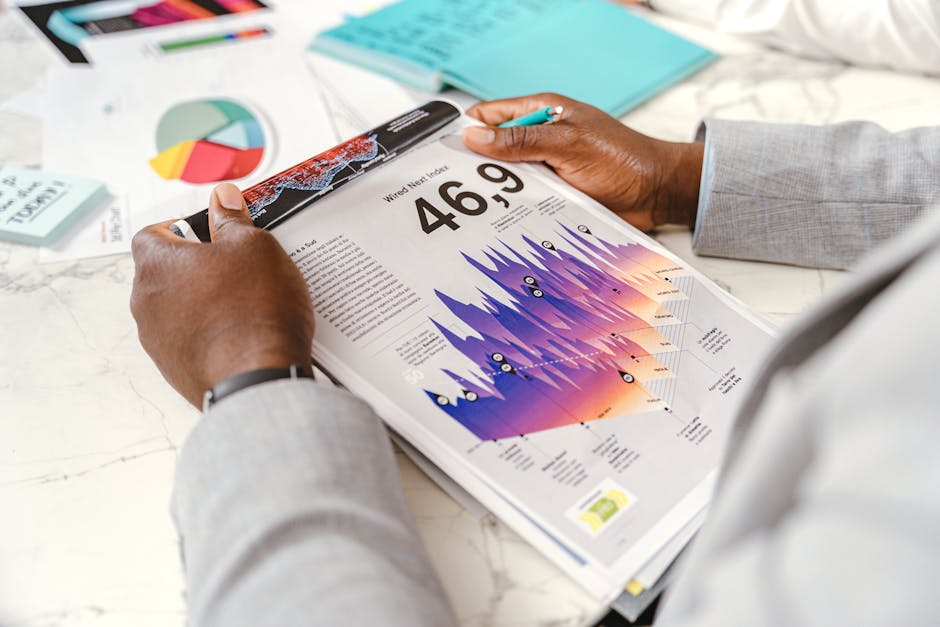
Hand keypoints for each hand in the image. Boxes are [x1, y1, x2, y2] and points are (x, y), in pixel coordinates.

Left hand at [130, 183, 314, 407]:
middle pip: (164, 272)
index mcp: (156, 264)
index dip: (179, 229)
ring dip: (202, 302)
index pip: (151, 234)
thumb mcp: (255, 247)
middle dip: (196, 267)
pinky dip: (209, 333)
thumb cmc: (255, 310)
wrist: (258, 378)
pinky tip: (241, 334)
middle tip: (236, 268)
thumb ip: (233, 220)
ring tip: (243, 304)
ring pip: (176, 308)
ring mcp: (156, 340)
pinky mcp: (174, 369)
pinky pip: (188, 340)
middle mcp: (146, 302)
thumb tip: (222, 197)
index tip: (209, 232)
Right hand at [462, 93, 702, 231]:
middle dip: (476, 168)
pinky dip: (513, 211)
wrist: (658, 194)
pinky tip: (498, 223)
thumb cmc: (623, 159)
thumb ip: (521, 140)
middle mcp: (540, 139)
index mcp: (542, 112)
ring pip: (507, 180)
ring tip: (470, 211)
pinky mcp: (554, 196)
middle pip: (493, 151)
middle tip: (451, 190)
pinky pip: (524, 202)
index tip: (442, 153)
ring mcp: (546, 168)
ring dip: (496, 194)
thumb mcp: (568, 144)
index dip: (467, 130)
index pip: (490, 115)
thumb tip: (474, 136)